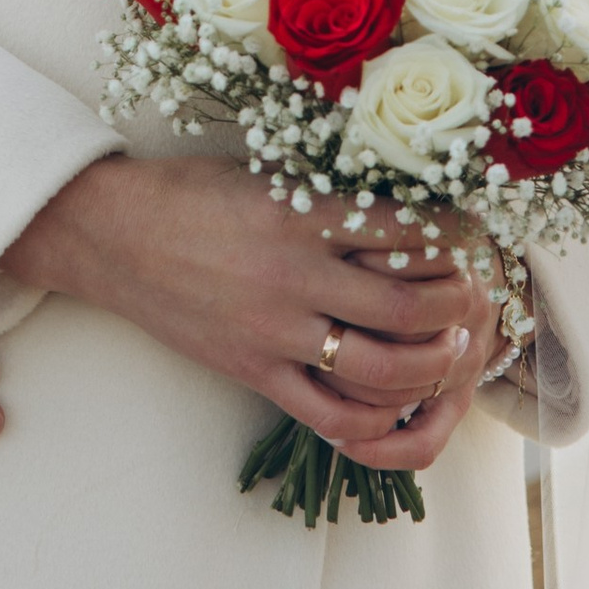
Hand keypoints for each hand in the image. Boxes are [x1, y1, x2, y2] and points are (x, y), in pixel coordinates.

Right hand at [5, 160, 494, 473]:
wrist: (113, 235)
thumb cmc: (189, 192)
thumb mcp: (264, 172)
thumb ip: (327, 194)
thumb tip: (402, 205)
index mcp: (299, 214)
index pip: (402, 230)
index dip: (451, 238)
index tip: (471, 234)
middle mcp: (294, 277)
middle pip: (405, 308)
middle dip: (455, 308)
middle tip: (474, 298)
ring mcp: (274, 333)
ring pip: (379, 370)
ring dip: (429, 364)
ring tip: (449, 349)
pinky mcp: (254, 372)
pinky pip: (328, 413)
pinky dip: (374, 417)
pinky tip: (398, 403)